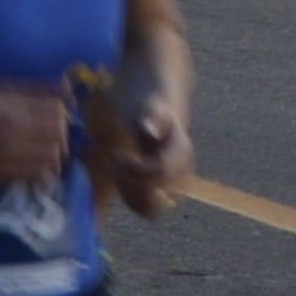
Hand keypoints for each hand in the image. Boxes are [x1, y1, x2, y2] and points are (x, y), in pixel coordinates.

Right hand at [0, 80, 70, 191]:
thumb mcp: (1, 89)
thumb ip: (33, 88)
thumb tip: (65, 87)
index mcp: (14, 110)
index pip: (57, 113)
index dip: (61, 114)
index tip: (55, 115)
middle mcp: (14, 134)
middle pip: (58, 136)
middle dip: (61, 134)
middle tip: (53, 135)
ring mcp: (9, 157)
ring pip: (51, 158)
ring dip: (53, 153)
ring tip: (45, 149)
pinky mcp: (3, 174)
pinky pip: (36, 176)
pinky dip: (42, 170)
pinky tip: (34, 163)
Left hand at [94, 87, 191, 218]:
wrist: (153, 87)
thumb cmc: (147, 94)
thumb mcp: (145, 103)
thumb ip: (149, 118)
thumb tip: (150, 132)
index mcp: (181, 152)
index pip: (160, 178)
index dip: (134, 171)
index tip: (115, 154)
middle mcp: (181, 171)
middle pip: (157, 205)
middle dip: (131, 190)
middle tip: (114, 164)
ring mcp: (171, 179)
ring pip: (151, 208)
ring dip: (128, 194)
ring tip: (115, 166)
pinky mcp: (158, 182)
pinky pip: (145, 201)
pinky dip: (128, 192)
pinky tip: (117, 169)